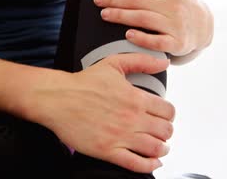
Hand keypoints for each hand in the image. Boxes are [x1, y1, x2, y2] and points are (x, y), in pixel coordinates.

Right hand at [26, 53, 174, 172]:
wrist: (57, 98)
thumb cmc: (83, 83)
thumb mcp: (115, 63)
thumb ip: (142, 61)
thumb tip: (163, 61)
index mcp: (135, 98)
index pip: (168, 111)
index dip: (169, 115)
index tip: (165, 117)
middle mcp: (132, 118)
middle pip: (166, 131)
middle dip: (167, 132)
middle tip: (162, 132)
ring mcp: (120, 136)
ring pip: (156, 148)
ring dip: (162, 149)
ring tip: (160, 148)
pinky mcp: (108, 151)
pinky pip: (136, 164)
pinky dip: (149, 165)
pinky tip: (151, 162)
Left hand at [94, 0, 213, 56]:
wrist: (204, 28)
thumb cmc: (186, 0)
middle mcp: (175, 6)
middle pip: (138, 1)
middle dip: (114, 0)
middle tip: (97, 1)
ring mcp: (177, 25)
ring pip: (143, 18)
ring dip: (121, 16)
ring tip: (104, 14)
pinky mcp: (177, 43)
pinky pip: (157, 42)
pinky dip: (142, 38)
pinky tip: (127, 35)